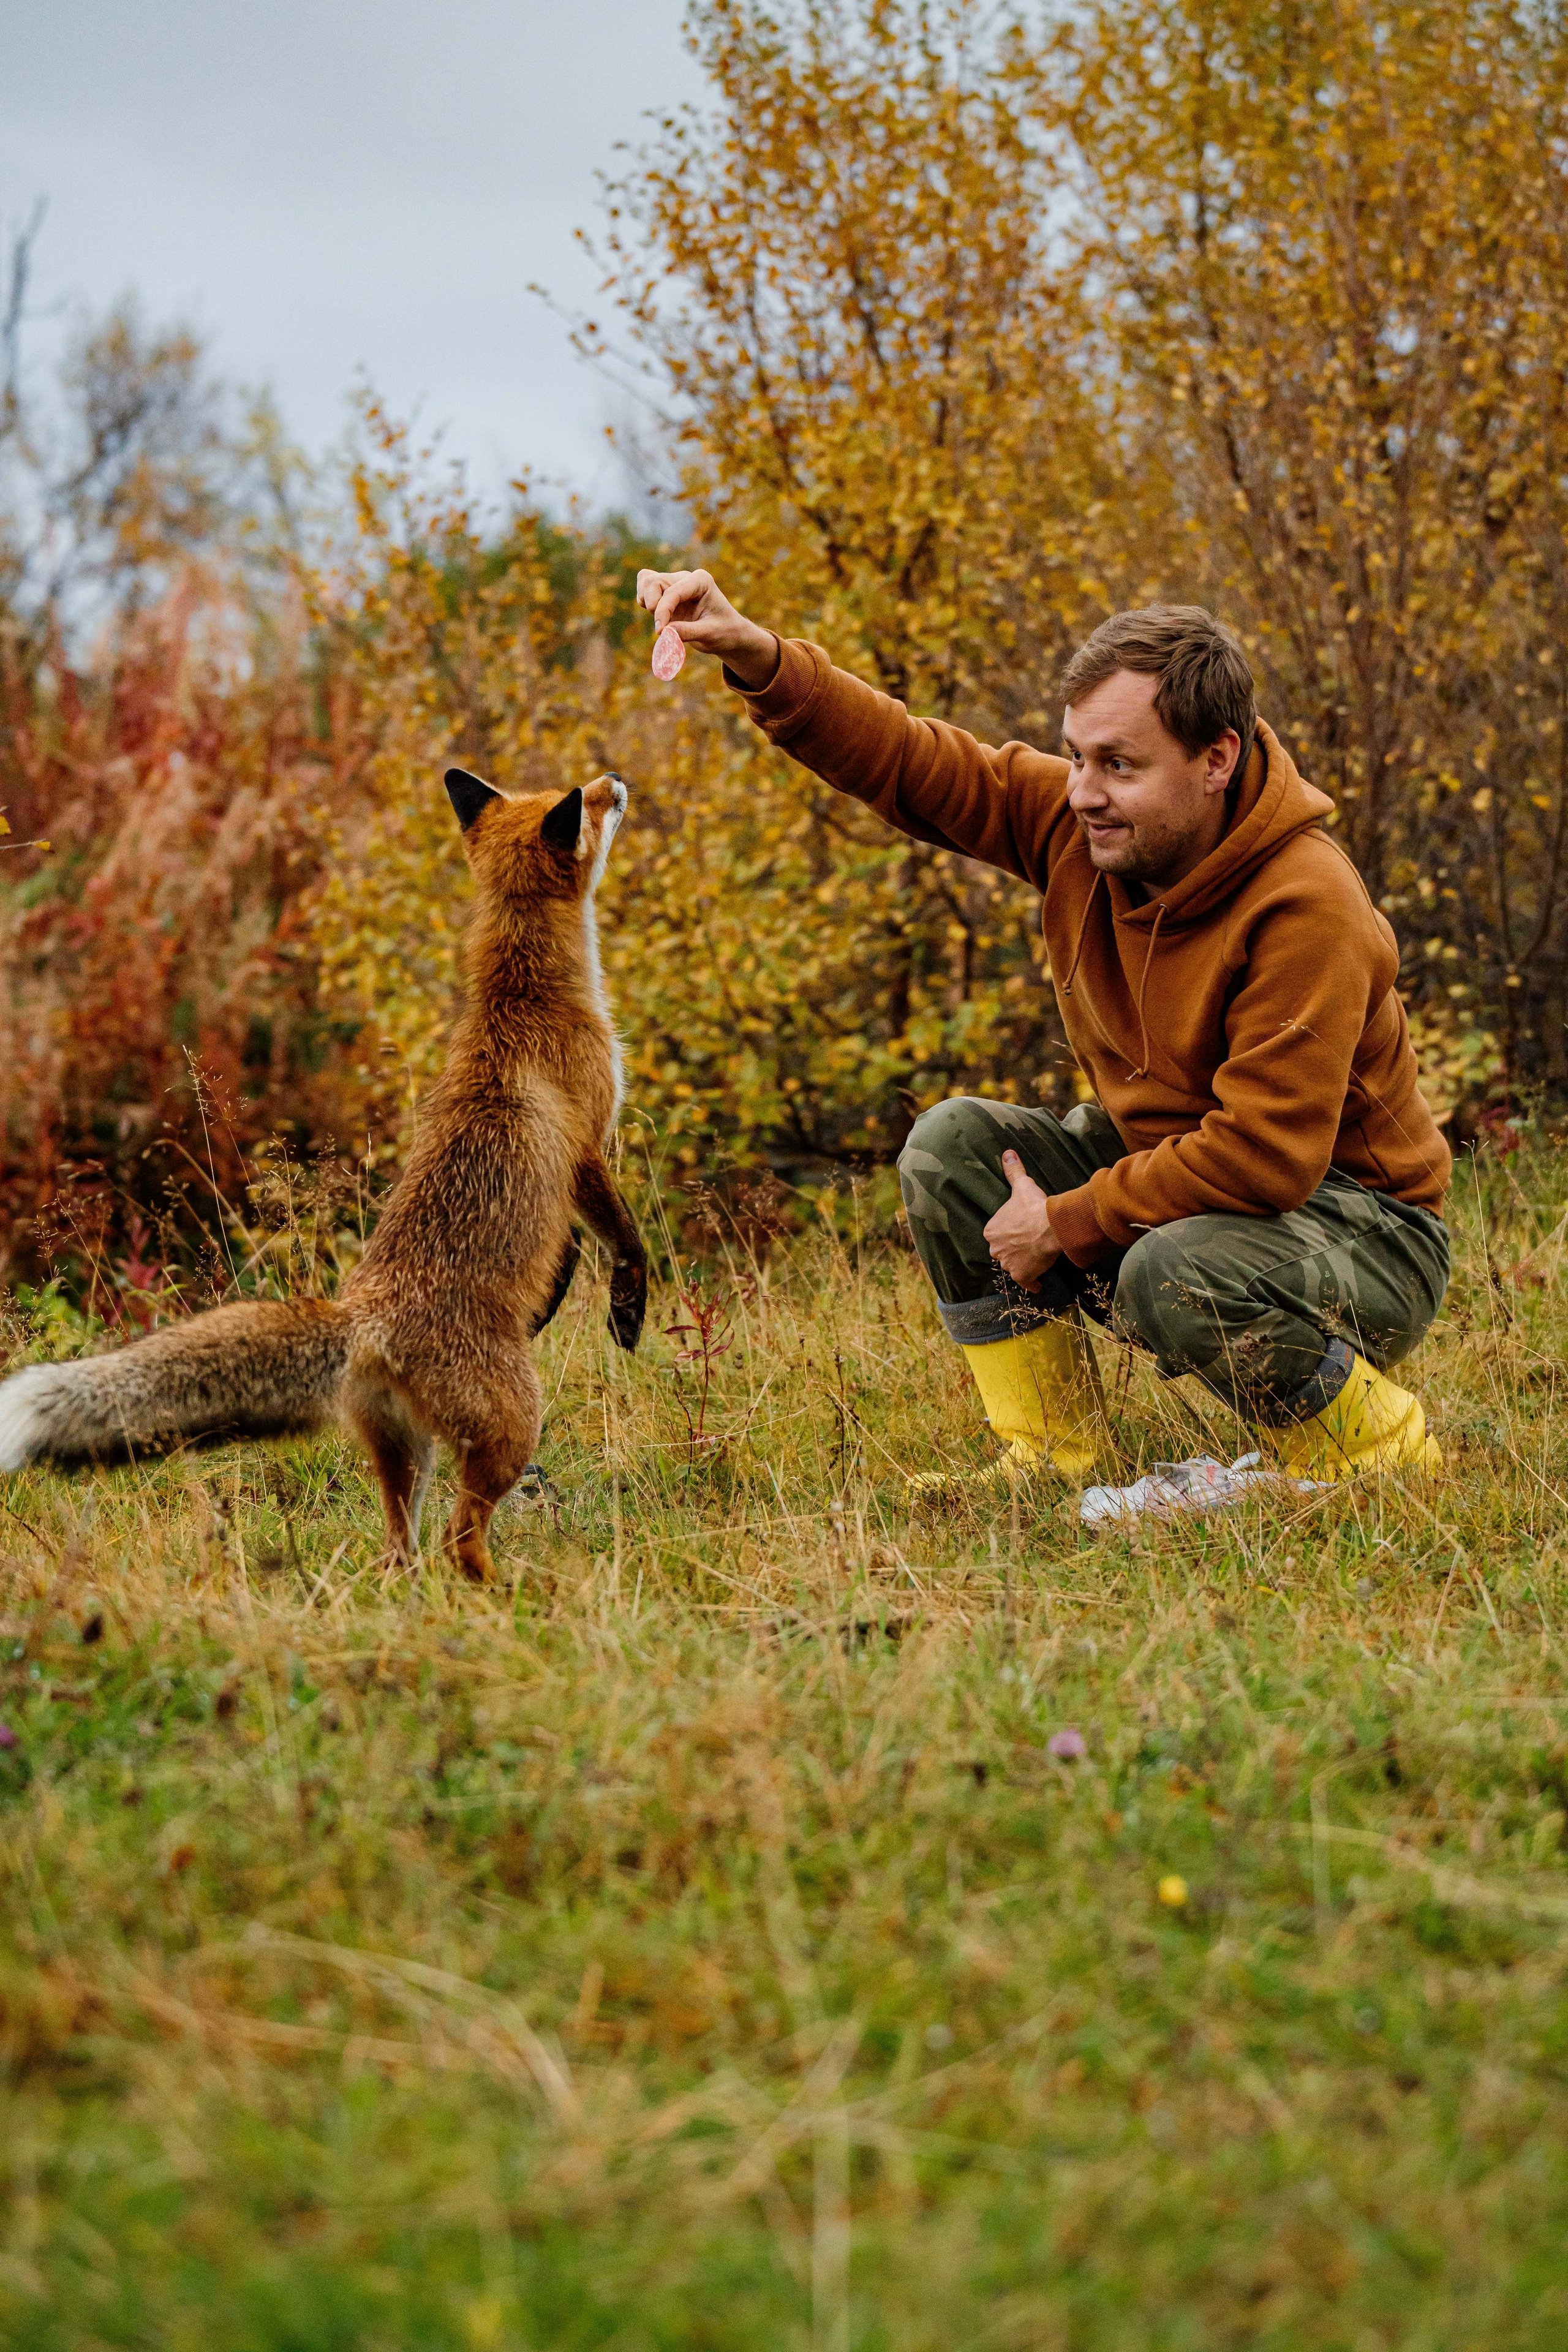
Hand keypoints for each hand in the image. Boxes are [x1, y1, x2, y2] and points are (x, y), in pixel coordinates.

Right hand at [634, 567, 778, 688]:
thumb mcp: (710, 634)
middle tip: (661, 627)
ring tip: (660, 620)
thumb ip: (688, 631)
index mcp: (700, 581)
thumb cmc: (725, 632)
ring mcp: (675, 585)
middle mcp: (686, 579)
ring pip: (646, 581)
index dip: (662, 611)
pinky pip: (645, 589)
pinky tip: (657, 618)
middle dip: (652, 604)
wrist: (729, 635)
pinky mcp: (667, 595)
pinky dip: (644, 602)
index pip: (673, 591)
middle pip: (653, 581)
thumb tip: (664, 632)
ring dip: (645, 600)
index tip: (661, 632)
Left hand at [982, 1150, 1062, 1291]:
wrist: (1051, 1227)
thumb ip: (1013, 1171)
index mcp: (991, 1231)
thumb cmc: (1034, 1206)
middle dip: (1013, 1248)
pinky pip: (1026, 1283)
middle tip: (1028, 1242)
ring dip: (1022, 1263)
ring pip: (1013, 1265)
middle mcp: (996, 1250)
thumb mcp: (1022, 1186)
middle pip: (1003, 1250)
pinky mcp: (1023, 1276)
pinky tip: (1038, 1284)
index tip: (1019, 1228)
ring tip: (1035, 1257)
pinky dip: (1032, 1284)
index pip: (997, 1233)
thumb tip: (1007, 1153)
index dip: (1009, 1231)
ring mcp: (1009, 1265)